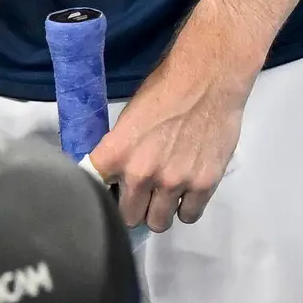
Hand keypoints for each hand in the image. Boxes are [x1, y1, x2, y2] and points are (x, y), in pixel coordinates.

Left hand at [87, 4, 259, 233]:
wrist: (208, 80)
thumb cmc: (164, 90)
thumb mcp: (128, 120)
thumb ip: (120, 153)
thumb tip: (114, 175)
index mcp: (116, 154)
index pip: (95, 192)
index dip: (101, 196)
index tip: (108, 194)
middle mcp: (141, 174)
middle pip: (128, 217)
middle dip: (133, 207)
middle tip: (141, 195)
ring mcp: (174, 182)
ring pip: (158, 222)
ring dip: (159, 211)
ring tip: (165, 195)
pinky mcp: (203, 185)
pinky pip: (189, 215)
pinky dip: (186, 207)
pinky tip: (186, 193)